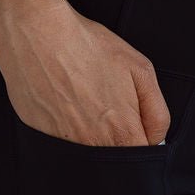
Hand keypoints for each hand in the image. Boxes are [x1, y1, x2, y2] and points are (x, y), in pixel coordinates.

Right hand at [0, 0, 171, 148]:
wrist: (37, 32)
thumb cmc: (89, 46)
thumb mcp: (140, 70)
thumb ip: (157, 112)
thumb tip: (157, 137)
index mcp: (120, 134)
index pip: (141, 161)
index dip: (142, 143)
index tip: (135, 125)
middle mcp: (90, 147)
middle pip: (113, 160)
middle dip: (116, 141)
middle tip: (107, 109)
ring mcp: (61, 145)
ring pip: (86, 154)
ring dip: (89, 134)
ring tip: (83, 101)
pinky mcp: (38, 135)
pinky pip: (59, 143)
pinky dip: (63, 127)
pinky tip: (62, 100)